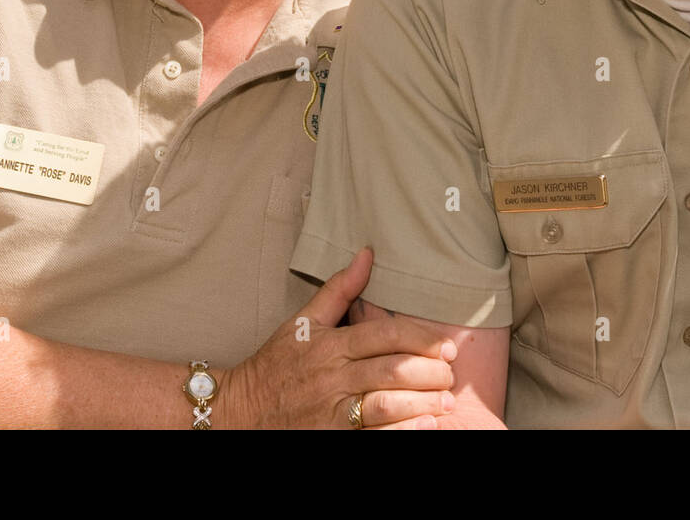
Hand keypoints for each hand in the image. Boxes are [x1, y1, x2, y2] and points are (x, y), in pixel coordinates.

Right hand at [222, 248, 457, 428]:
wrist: (238, 410)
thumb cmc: (276, 363)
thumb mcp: (303, 322)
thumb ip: (339, 289)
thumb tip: (367, 253)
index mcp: (330, 344)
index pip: (384, 336)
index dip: (420, 339)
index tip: (446, 346)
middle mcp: (332, 376)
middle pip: (390, 370)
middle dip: (429, 372)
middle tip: (451, 375)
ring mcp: (330, 410)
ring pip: (384, 404)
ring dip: (421, 403)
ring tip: (446, 404)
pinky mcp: (329, 436)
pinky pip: (369, 435)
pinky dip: (399, 432)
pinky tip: (424, 427)